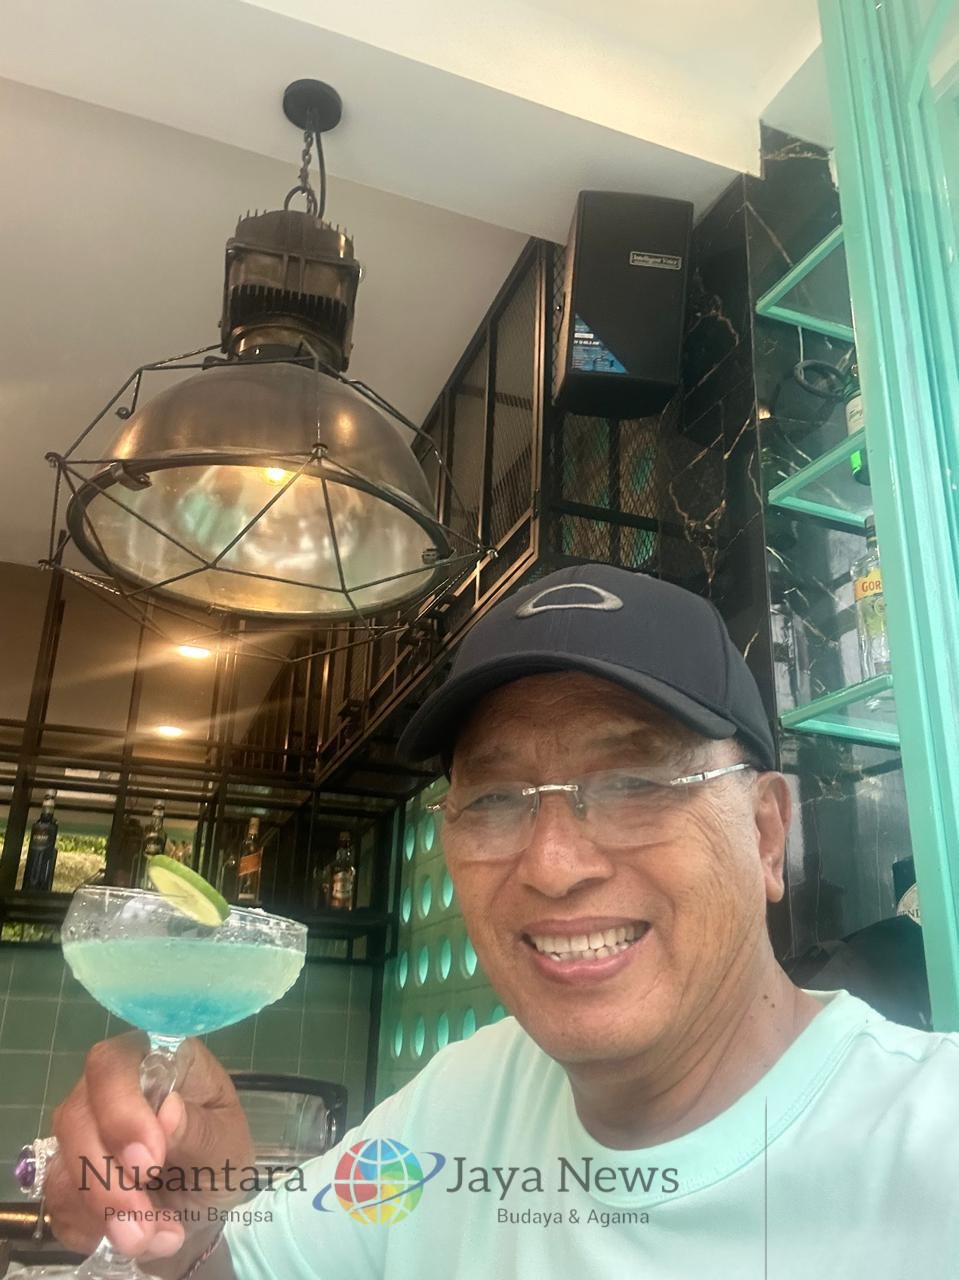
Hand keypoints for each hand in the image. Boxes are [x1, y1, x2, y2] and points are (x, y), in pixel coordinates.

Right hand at [46, 1033, 253, 1261]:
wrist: (204, 1206)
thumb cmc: (221, 1157)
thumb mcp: (228, 1144)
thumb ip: (199, 1129)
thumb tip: (167, 1111)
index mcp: (156, 1062)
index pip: (114, 1063)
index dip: (121, 1110)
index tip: (148, 1163)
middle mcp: (110, 1089)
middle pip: (76, 1117)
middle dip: (107, 1179)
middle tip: (144, 1218)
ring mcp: (85, 1130)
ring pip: (62, 1165)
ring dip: (105, 1212)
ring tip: (155, 1236)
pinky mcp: (69, 1174)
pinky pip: (60, 1202)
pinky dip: (95, 1229)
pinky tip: (137, 1237)